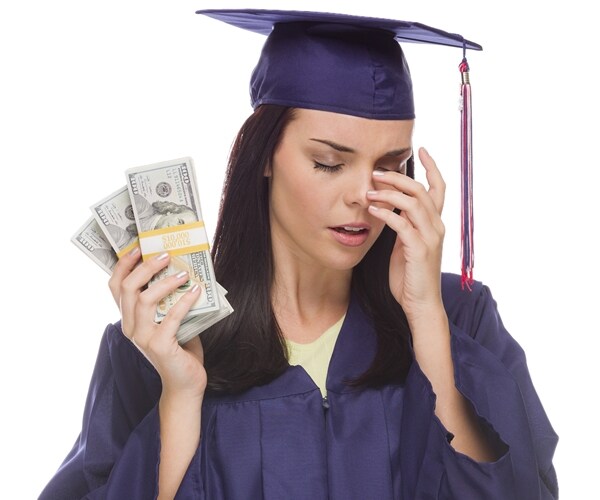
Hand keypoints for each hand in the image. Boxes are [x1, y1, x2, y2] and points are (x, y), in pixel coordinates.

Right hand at [109, 248, 206, 397]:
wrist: (185, 383)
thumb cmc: (180, 348)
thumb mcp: (169, 320)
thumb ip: (168, 300)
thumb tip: (181, 269)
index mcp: (128, 319)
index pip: (115, 287)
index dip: (123, 265)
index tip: (138, 247)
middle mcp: (130, 328)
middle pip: (128, 289)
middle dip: (145, 267)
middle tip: (165, 255)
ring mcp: (142, 338)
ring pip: (144, 300)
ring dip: (165, 282)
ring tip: (184, 273)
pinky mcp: (159, 346)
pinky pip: (170, 317)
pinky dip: (184, 301)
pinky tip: (196, 291)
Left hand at [367, 147, 445, 321]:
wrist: (420, 304)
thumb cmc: (410, 276)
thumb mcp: (406, 245)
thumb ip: (403, 226)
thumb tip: (388, 207)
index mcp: (435, 223)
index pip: (439, 188)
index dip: (432, 167)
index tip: (421, 149)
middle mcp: (437, 226)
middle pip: (421, 190)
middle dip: (398, 177)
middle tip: (376, 171)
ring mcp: (430, 237)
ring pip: (413, 203)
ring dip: (389, 192)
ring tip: (369, 190)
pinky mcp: (419, 249)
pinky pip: (402, 223)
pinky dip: (386, 213)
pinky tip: (372, 209)